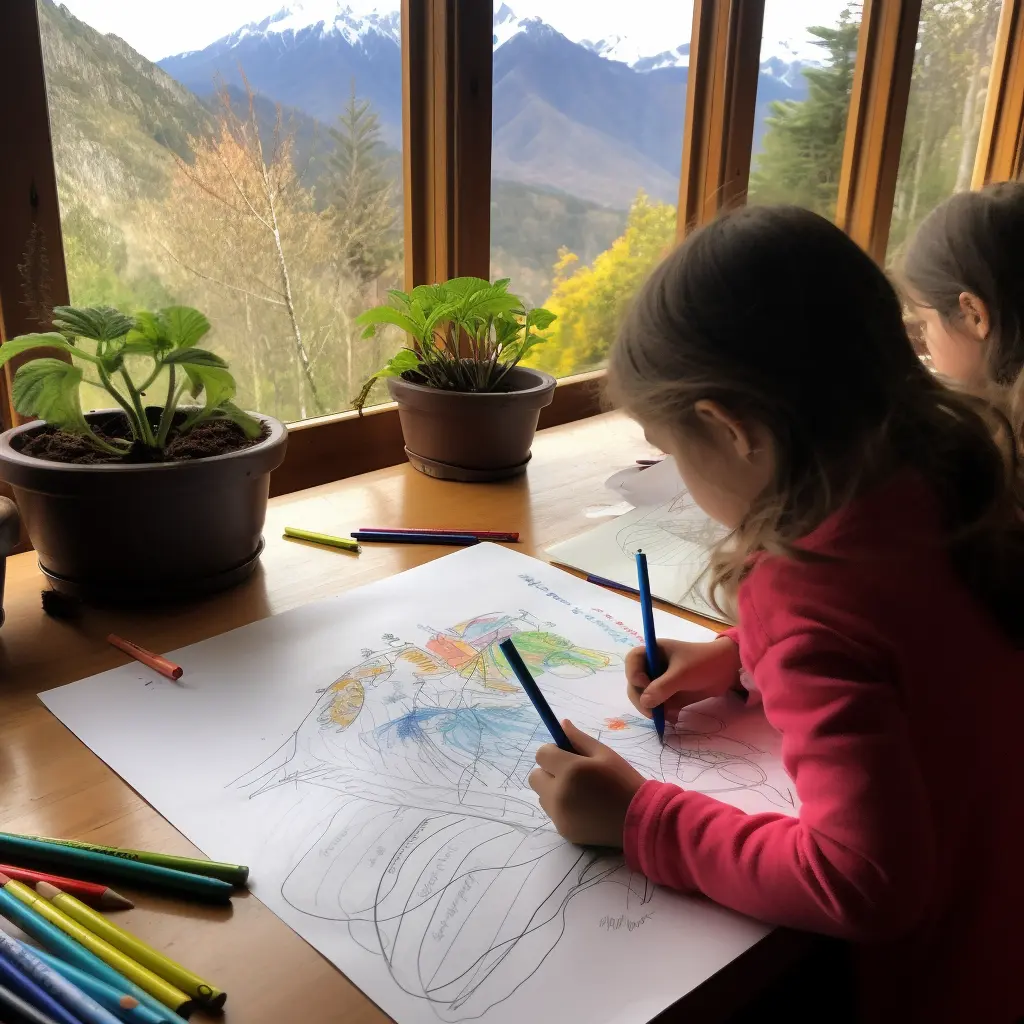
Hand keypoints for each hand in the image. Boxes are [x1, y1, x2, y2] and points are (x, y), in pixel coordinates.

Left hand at [529, 720, 644, 846]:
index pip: (541, 754)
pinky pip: (552, 812)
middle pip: (535, 776)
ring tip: (579, 792)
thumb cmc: (623, 781)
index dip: (553, 752)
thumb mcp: (604, 753)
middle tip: (572, 774)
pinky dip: (561, 807)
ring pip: (542, 795)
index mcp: (570, 770)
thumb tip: (561, 724)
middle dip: (549, 771)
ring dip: (553, 790)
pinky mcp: (563, 830)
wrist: (639, 819)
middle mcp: (559, 794)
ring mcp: (559, 815)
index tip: (568, 755)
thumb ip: (579, 738)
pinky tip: (583, 807)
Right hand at [626, 635, 740, 724]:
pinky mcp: (669, 695)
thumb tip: (645, 702)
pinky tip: (674, 718)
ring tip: (668, 716)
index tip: (643, 683)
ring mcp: (660, 682)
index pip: (632, 661)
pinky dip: (663, 714)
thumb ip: (662, 687)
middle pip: (635, 684)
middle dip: (641, 699)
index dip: (633, 673)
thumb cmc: (703, 662)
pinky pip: (659, 707)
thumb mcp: (682, 673)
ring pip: (645, 699)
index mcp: (653, 652)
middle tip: (652, 713)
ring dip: (652, 710)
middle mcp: (653, 667)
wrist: (727, 670)